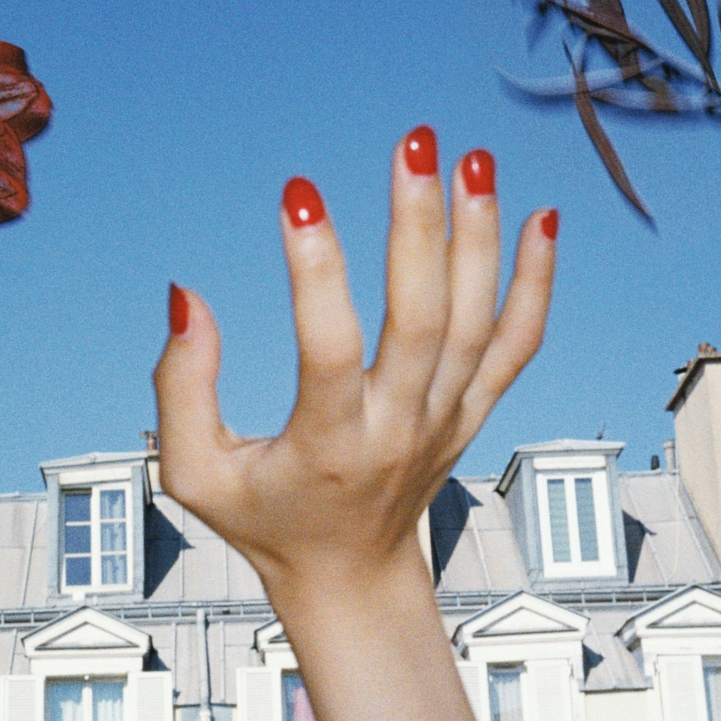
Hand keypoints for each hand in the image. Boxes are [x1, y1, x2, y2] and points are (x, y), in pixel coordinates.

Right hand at [153, 126, 557, 604]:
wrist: (350, 575)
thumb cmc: (264, 519)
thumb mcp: (195, 474)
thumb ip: (179, 388)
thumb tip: (188, 296)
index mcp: (329, 446)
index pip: (327, 349)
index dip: (315, 271)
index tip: (298, 194)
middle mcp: (399, 430)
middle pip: (423, 322)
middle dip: (420, 226)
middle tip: (412, 144)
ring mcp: (446, 420)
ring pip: (478, 323)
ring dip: (481, 237)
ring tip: (474, 158)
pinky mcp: (472, 411)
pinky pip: (517, 345)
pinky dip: (537, 282)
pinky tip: (541, 215)